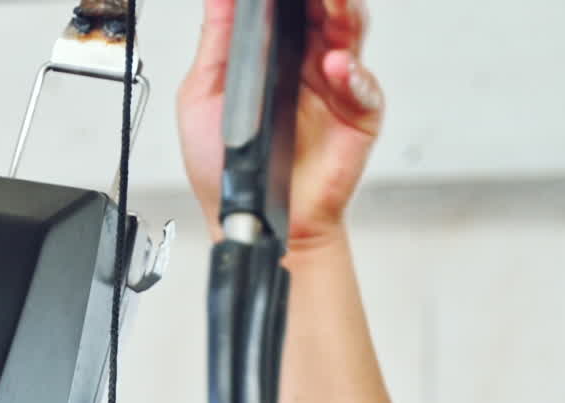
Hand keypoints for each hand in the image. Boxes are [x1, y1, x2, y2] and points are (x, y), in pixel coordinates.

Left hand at [177, 0, 383, 248]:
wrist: (248, 218)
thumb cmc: (224, 170)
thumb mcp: (201, 99)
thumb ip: (216, 43)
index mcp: (273, 52)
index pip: (288, 3)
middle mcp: (307, 62)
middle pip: (324, 6)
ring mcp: (334, 85)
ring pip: (349, 30)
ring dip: (343, 10)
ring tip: (330, 2)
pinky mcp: (356, 115)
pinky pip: (363, 85)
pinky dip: (352, 73)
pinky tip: (335, 67)